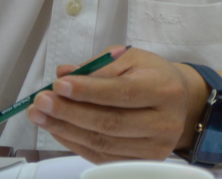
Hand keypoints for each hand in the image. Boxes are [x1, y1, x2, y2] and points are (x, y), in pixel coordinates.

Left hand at [25, 47, 206, 162]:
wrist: (181, 102)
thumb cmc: (152, 75)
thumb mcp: (131, 59)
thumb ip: (98, 67)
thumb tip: (64, 74)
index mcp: (163, 90)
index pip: (121, 93)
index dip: (88, 91)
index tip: (59, 85)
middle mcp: (163, 123)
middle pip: (110, 123)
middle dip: (69, 112)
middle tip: (40, 102)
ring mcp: (154, 148)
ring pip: (103, 143)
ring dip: (66, 130)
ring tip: (41, 116)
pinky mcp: (142, 163)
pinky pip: (102, 156)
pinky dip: (75, 143)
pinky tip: (58, 129)